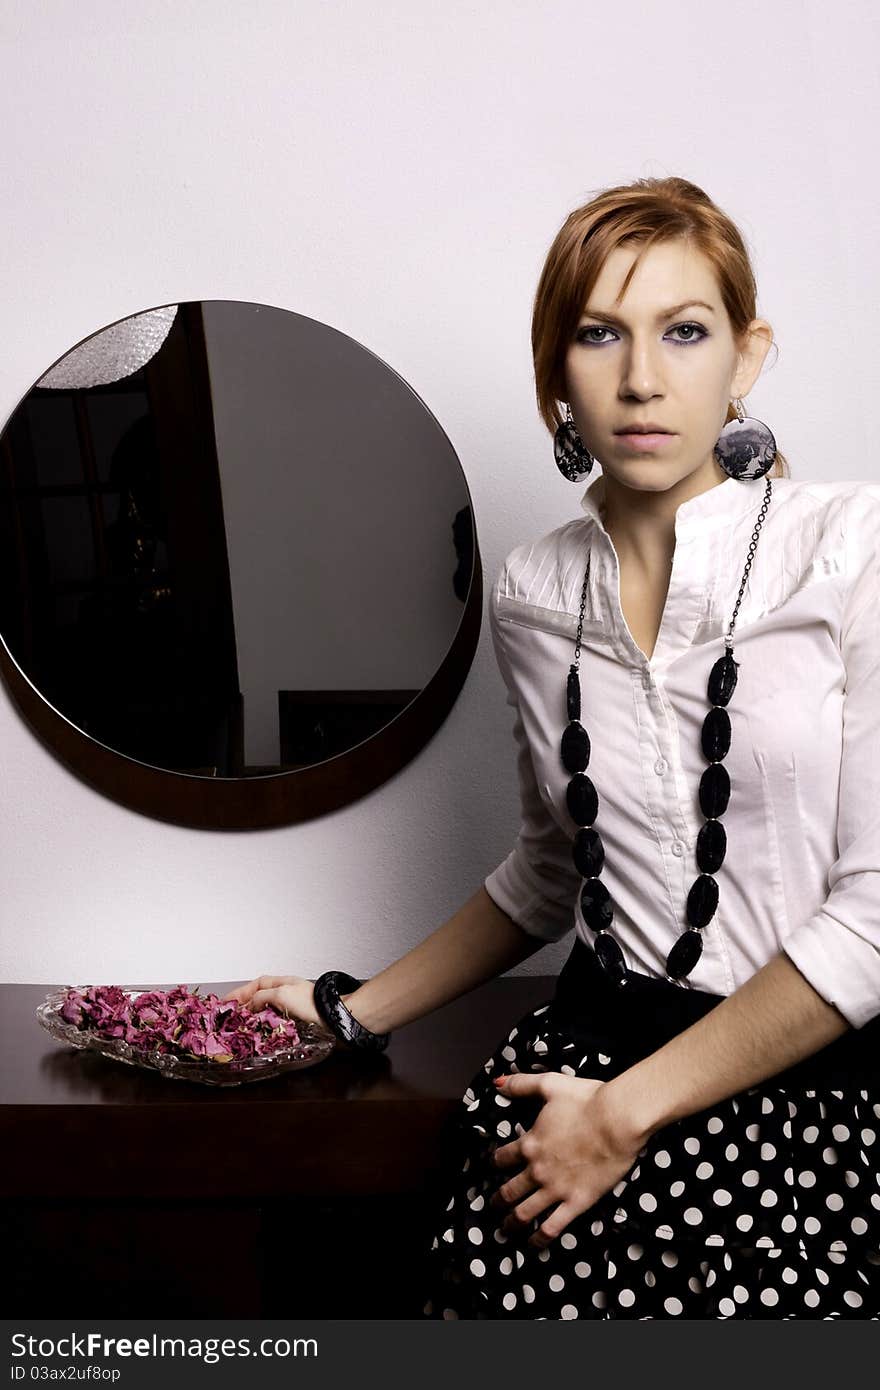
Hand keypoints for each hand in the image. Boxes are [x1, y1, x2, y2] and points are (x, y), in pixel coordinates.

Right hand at [221, 975, 326, 1030]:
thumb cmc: (310, 1004)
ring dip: (252, 1016)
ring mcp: (290, 1007)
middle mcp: (285, 993)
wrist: (333, 1018)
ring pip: (265, 1010)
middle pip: (259, 996)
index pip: (256, 984)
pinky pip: (273, 1021)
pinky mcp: (295, 1022)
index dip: (240, 991)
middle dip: (244, 1004)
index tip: (226, 1001)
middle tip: (230, 1016)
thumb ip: (262, 996)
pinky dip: (263, 1025)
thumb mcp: (281, 994)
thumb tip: (250, 1005)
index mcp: (282, 983)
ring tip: (240, 1025)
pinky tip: (258, 1032)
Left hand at [488, 1070, 643, 1250]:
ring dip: (511, 1222)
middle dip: (498, 1199)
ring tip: (505, 1230)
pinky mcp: (576, 1202)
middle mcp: (537, 1169)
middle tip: (492, 1206)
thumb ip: (521, 1085)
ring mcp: (555, 1189)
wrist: (617, 1121)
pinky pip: (552, 1227)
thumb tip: (497, 1084)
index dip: (496, 1162)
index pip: (503, 1157)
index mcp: (530, 1142)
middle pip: (509, 1189)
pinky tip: (532, 1245)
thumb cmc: (586, 1100)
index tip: (494, 1167)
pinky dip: (539, 1239)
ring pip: (524, 1212)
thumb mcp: (550, 1084)